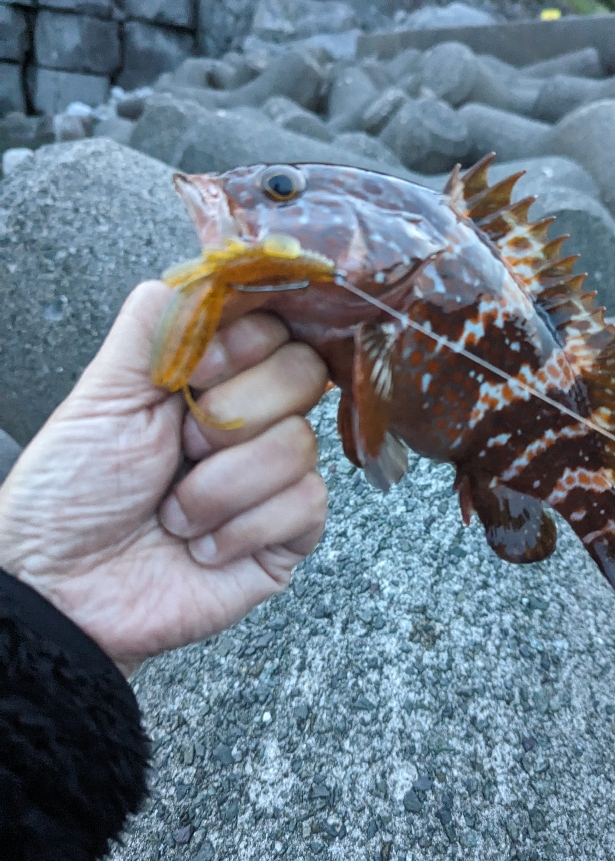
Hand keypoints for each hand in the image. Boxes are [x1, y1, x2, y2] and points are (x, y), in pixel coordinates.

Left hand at [0, 282, 327, 674]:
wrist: (61, 590)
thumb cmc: (70, 494)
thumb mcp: (104, 391)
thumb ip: (158, 321)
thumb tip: (214, 270)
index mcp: (212, 377)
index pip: (275, 325)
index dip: (243, 344)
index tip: (194, 373)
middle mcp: (250, 420)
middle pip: (305, 375)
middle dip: (230, 416)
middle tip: (180, 447)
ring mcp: (273, 479)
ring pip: (301, 445)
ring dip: (219, 486)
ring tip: (175, 511)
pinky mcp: (287, 536)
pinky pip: (306, 506)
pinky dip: (240, 528)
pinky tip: (201, 545)